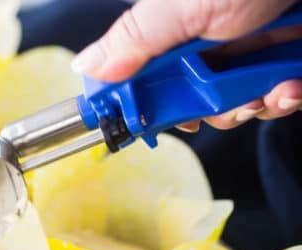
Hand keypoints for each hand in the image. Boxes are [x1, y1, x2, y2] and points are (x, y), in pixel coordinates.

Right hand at [71, 0, 301, 131]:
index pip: (149, 82)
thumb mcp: (182, 7)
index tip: (164, 123)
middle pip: (197, 103)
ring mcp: (250, 53)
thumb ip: (135, 39)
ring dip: (261, 105)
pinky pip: (281, 96)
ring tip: (276, 88)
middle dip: (218, 112)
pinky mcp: (285, 61)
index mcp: (176, 32)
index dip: (154, 109)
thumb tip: (85, 66)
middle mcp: (210, 44)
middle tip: (233, 102)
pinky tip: (294, 84)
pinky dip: (290, 96)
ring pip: (241, 105)